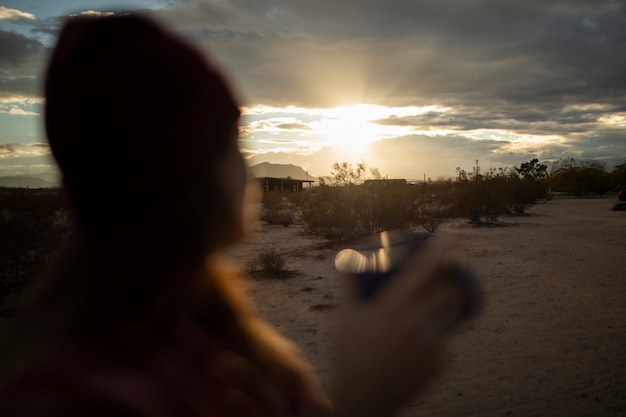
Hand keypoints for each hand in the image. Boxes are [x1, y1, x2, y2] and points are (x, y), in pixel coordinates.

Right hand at [331, 236, 466, 416]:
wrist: (364, 398)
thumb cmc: (350, 353)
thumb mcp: (346, 315)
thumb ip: (348, 284)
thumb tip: (349, 255)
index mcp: (392, 308)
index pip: (424, 270)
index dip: (441, 248)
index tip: (451, 233)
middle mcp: (416, 324)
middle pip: (449, 290)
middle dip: (456, 274)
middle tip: (455, 264)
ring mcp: (431, 345)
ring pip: (451, 314)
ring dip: (451, 300)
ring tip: (445, 294)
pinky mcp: (440, 362)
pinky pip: (445, 338)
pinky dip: (438, 330)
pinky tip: (426, 335)